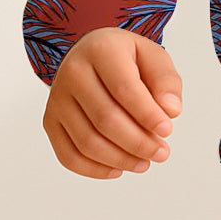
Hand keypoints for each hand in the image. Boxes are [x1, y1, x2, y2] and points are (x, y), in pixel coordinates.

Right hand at [42, 28, 182, 179]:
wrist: (92, 55)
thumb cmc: (127, 59)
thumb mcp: (154, 57)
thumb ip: (166, 82)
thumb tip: (170, 111)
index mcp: (101, 49)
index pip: (124, 89)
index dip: (147, 115)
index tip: (167, 130)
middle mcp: (72, 72)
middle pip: (105, 119)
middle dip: (138, 142)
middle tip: (161, 153)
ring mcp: (57, 98)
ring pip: (87, 142)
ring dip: (120, 159)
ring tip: (144, 163)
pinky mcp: (50, 121)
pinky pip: (68, 155)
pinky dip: (94, 169)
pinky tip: (118, 169)